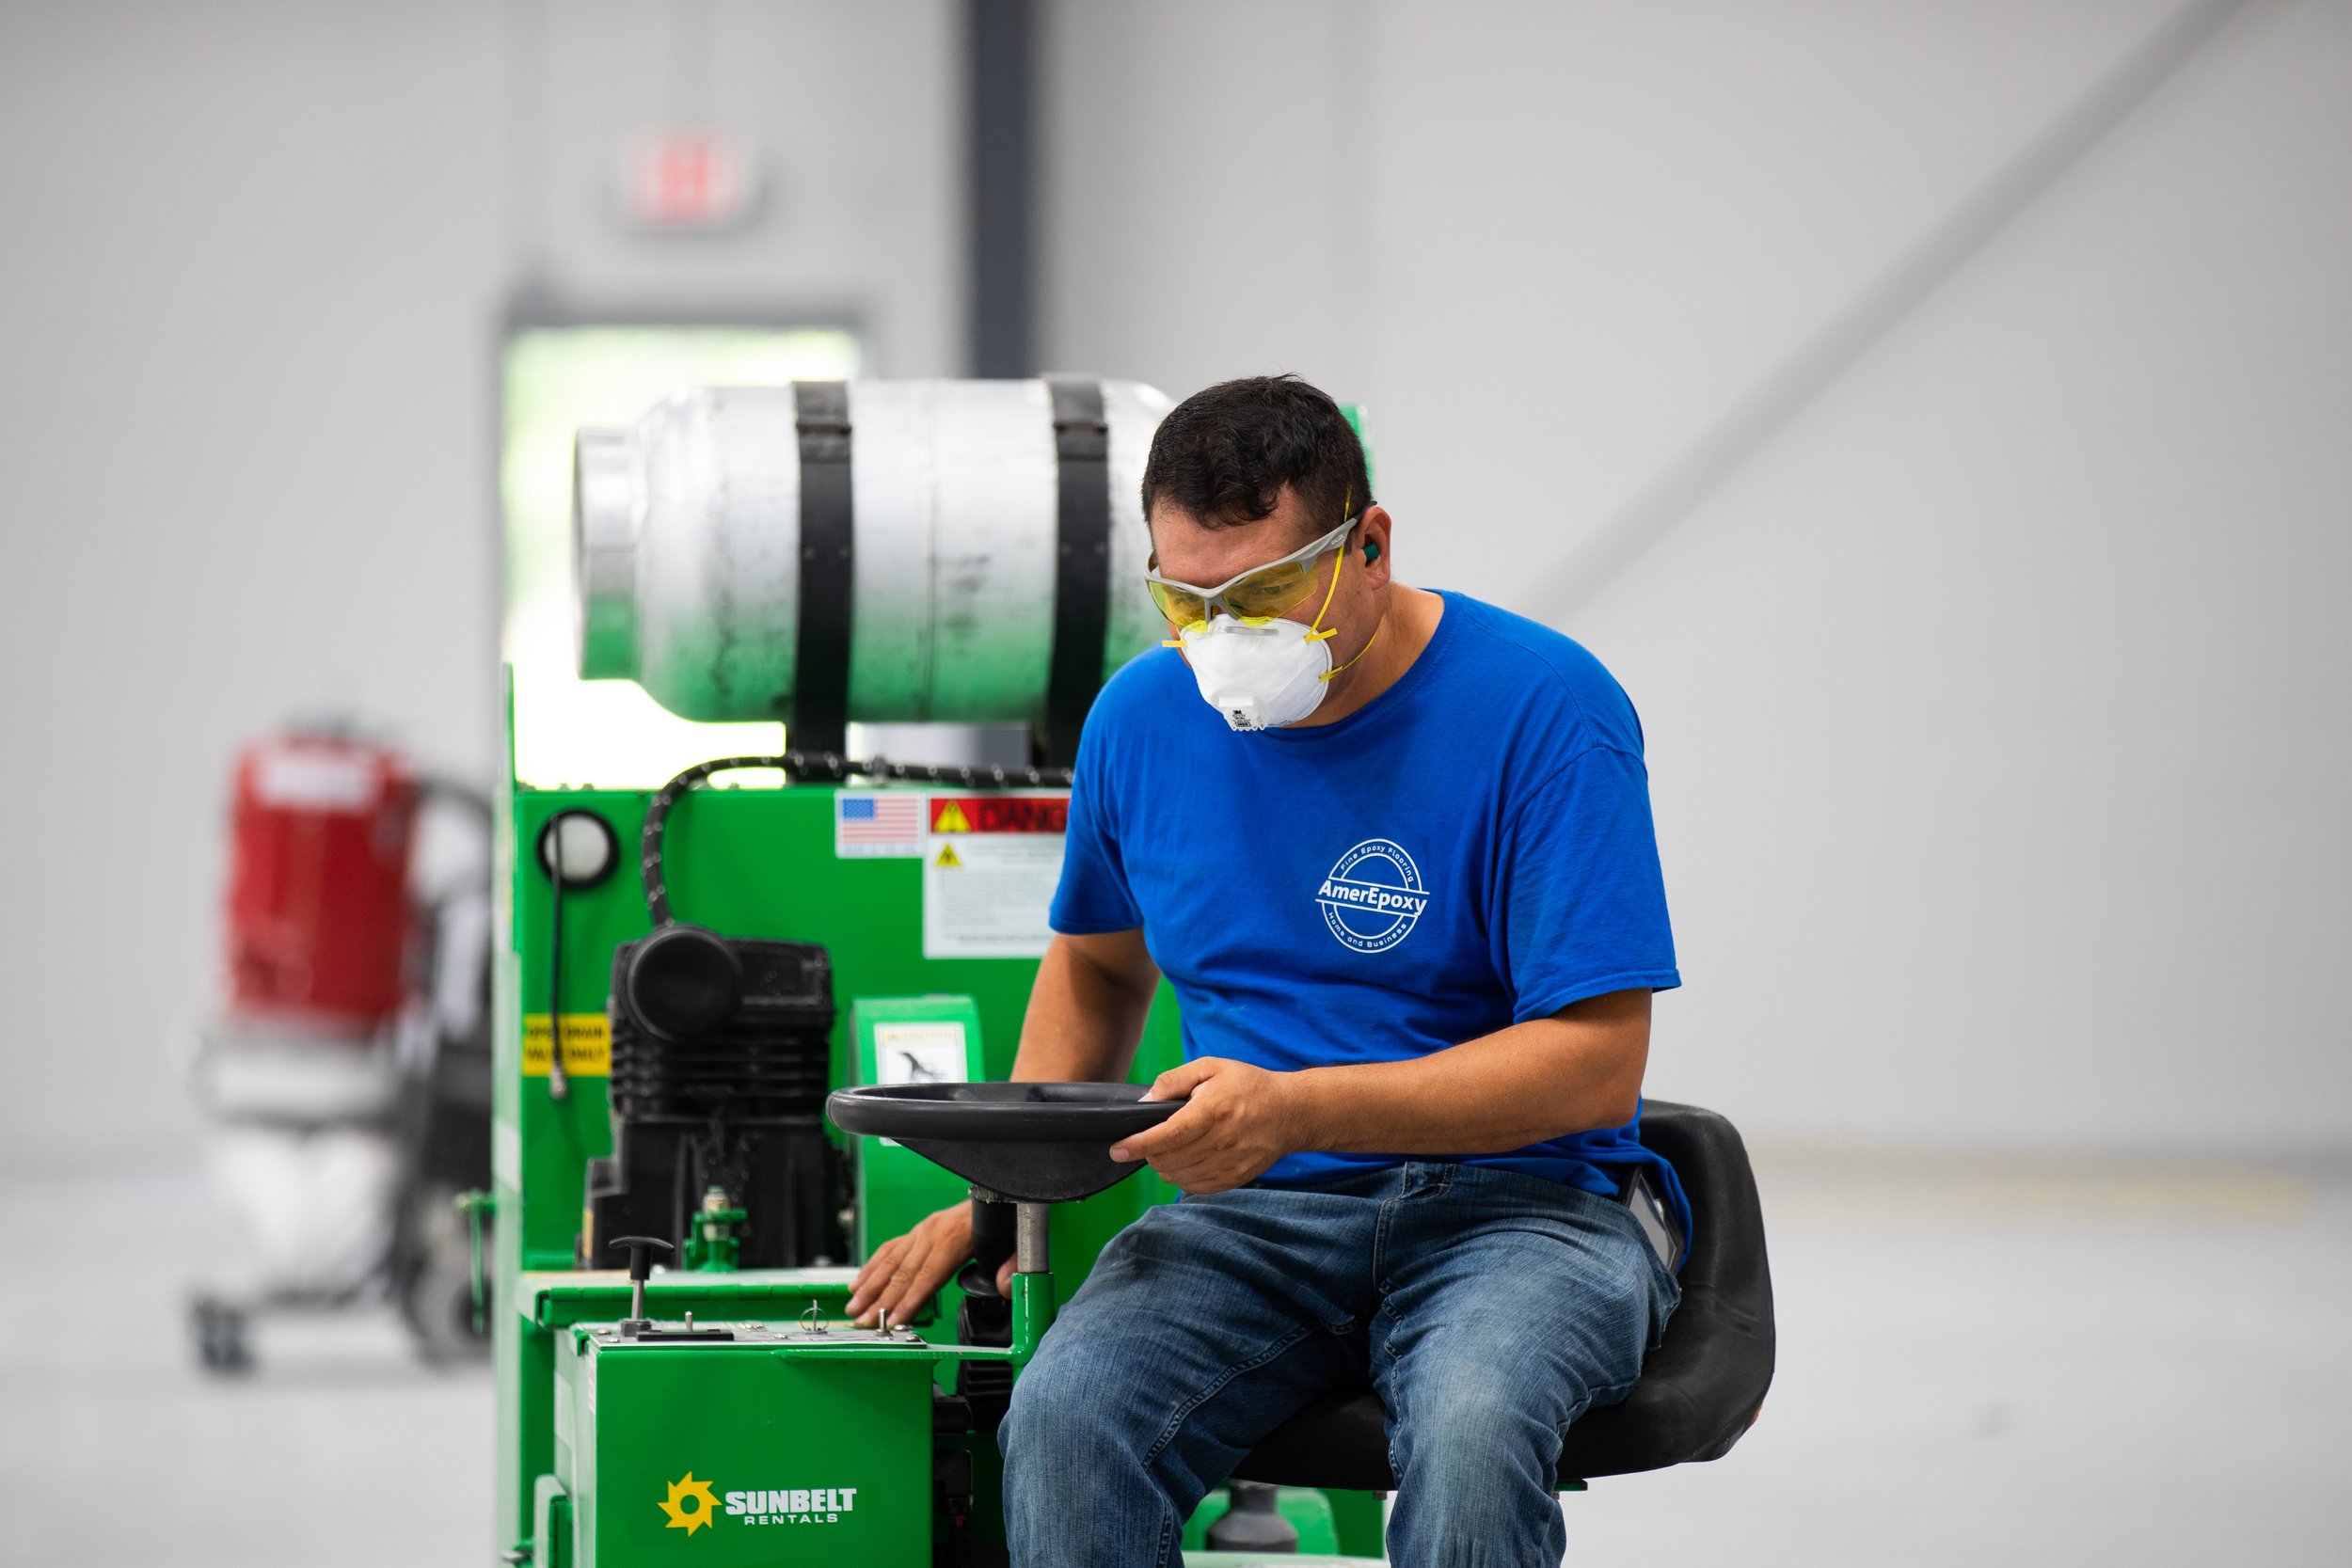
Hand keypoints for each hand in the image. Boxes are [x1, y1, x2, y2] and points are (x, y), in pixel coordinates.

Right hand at [844, 1202, 1013, 1327]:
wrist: (995, 1194)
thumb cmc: (1003, 1221)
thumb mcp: (1017, 1241)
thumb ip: (1013, 1264)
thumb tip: (1003, 1286)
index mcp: (955, 1238)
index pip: (927, 1276)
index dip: (909, 1300)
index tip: (893, 1321)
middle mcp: (932, 1232)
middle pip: (902, 1272)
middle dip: (881, 1301)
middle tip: (863, 1322)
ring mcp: (922, 1230)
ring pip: (890, 1261)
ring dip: (869, 1287)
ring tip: (853, 1308)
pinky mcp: (918, 1230)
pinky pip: (890, 1249)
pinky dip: (871, 1267)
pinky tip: (858, 1283)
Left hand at [1109, 1057, 1307, 1194]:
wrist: (1291, 1112)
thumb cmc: (1248, 1085)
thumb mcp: (1211, 1068)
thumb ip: (1174, 1080)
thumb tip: (1145, 1103)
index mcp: (1213, 1110)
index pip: (1167, 1135)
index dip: (1137, 1144)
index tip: (1117, 1149)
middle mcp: (1222, 1140)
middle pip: (1168, 1159)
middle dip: (1148, 1152)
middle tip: (1149, 1139)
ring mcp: (1230, 1163)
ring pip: (1178, 1176)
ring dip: (1164, 1165)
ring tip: (1169, 1148)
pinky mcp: (1235, 1178)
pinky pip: (1195, 1187)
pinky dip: (1182, 1177)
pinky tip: (1186, 1160)